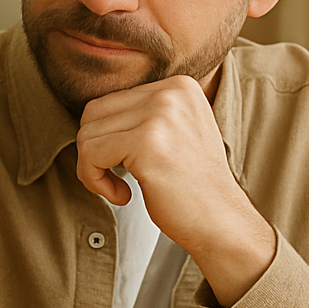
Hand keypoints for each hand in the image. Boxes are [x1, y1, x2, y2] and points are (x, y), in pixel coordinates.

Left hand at [75, 74, 274, 304]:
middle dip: (93, 151)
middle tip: (115, 178)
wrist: (221, 222)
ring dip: (93, 168)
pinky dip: (94, 180)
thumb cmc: (192, 187)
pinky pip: (90, 154)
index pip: (110, 101)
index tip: (126, 164)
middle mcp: (171, 92)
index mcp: (178, 86)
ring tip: (120, 187)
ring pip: (87, 134)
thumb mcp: (173, 134)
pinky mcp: (147, 143)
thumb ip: (140, 116)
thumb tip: (88, 117)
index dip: (106, 138)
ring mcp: (160, 115)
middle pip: (94, 114)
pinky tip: (122, 196)